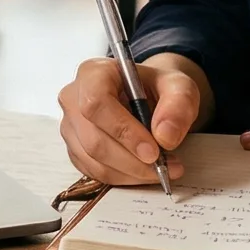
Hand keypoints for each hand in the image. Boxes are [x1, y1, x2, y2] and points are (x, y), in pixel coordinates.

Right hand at [59, 54, 209, 185]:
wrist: (149, 98)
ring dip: (130, 172)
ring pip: (94, 160)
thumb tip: (165, 136)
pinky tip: (144, 171)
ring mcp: (71, 126)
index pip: (96, 102)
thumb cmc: (158, 88)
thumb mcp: (179, 86)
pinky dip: (123, 177)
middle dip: (132, 160)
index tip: (153, 150)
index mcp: (94, 72)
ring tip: (162, 169)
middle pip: (94, 139)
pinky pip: (95, 172)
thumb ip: (179, 104)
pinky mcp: (75, 149)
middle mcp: (74, 98)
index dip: (123, 130)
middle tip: (164, 165)